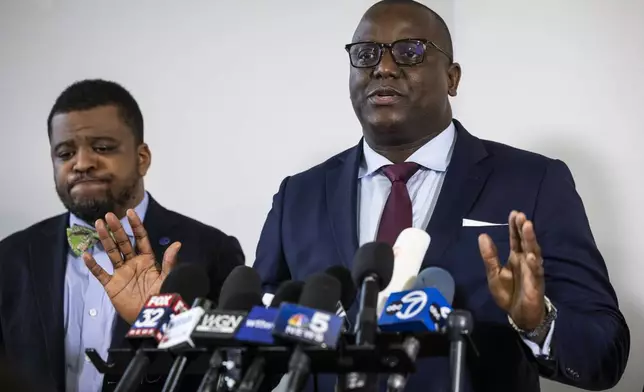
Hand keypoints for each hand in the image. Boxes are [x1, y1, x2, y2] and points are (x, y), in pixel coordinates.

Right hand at [83, 209, 180, 323]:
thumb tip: (177, 244)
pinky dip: (93, 265)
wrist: (151, 317)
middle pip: (123, 242)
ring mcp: (121, 273)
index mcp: (147, 259)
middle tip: (108, 215)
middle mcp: (133, 263)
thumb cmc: (162, 297)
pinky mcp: (112, 285)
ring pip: (111, 252)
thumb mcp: (167, 278)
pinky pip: (101, 273)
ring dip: (104, 239)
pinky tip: (86, 254)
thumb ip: (170, 261)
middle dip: (116, 229)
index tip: (130, 212)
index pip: (140, 238)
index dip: (135, 225)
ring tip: (98, 225)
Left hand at [478, 211, 545, 330]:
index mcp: (516, 258)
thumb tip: (482, 235)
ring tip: (527, 227)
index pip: (516, 239)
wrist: (518, 315)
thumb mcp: (494, 274)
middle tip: (522, 216)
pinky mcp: (536, 283)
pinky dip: (534, 264)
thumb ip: (489, 256)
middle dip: (524, 229)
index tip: (514, 213)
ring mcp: (533, 271)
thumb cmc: (508, 293)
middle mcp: (526, 261)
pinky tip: (531, 256)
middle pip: (526, 242)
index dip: (515, 227)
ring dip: (531, 240)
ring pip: (533, 252)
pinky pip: (536, 272)